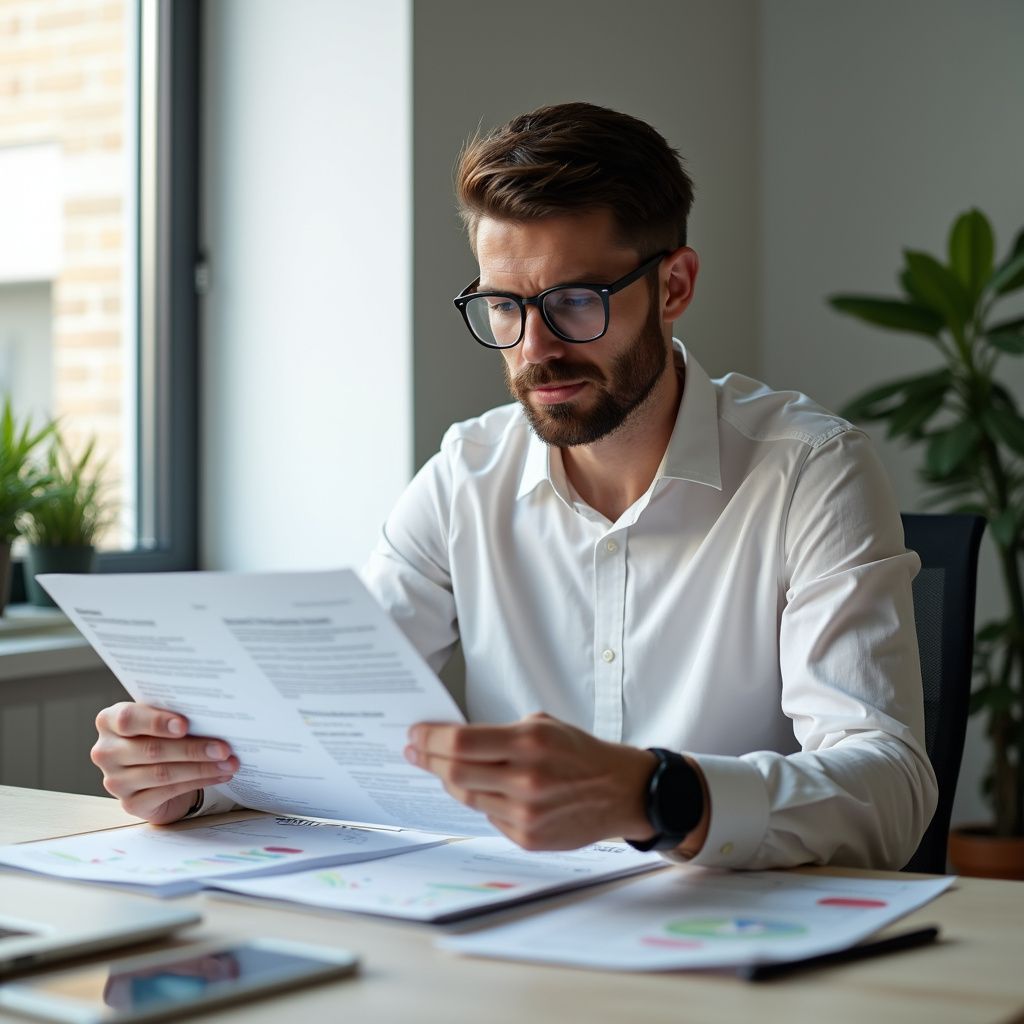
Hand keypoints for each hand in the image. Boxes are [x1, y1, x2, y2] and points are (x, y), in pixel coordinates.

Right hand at [91, 702, 238, 824]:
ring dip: (201, 768)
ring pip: (163, 773)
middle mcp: (106, 751)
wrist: (155, 772)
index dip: (157, 722)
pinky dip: (199, 782)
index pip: (128, 719)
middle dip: (192, 748)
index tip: (185, 725)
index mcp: (109, 721)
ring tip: (229, 762)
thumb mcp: (161, 720)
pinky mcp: (131, 803)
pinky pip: (169, 791)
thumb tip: (213, 716)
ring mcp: (115, 781)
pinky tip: (220, 775)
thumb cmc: (160, 736)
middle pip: (152, 749)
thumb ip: (173, 715)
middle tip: (223, 748)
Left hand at [404, 712, 657, 849]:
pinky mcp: (528, 837)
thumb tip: (454, 740)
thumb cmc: (580, 753)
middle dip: (427, 760)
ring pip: (467, 797)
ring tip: (442, 769)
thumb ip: (502, 734)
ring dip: (450, 781)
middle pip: (454, 773)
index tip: (415, 735)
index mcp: (529, 743)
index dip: (431, 739)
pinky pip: (488, 817)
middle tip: (414, 751)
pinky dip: (482, 801)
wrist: (621, 791)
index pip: (461, 743)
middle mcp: (525, 780)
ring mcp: (526, 813)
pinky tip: (485, 790)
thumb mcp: (544, 726)